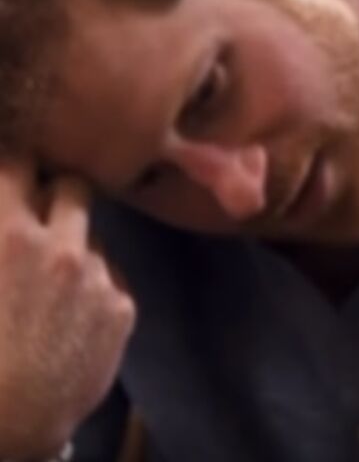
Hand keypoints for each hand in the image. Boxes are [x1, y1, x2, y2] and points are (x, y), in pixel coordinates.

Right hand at [0, 160, 135, 458]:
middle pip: (73, 187)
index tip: (14, 168)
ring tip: (51, 273)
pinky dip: (92, 281)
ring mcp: (97, 276)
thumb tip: (9, 222)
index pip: (18, 166)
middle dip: (55, 190)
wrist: (11, 421)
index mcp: (9, 237)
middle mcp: (61, 247)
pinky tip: (70, 309)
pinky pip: (108, 274)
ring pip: (92, 233)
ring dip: (74, 241)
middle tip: (39, 207)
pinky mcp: (121, 307)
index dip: (15, 163)